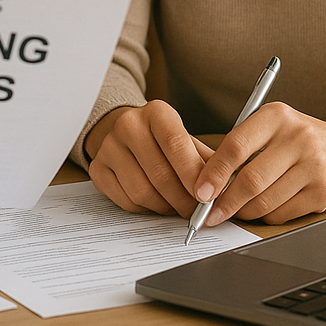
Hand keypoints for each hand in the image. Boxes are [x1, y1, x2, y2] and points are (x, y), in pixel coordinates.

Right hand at [86, 100, 212, 217]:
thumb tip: (227, 189)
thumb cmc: (163, 139)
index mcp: (155, 112)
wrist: (127, 131)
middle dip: (183, 200)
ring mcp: (109, 147)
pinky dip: (146, 210)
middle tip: (197, 212)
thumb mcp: (187, 140)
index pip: (175, 143)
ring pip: (142, 191)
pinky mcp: (98, 169)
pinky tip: (157, 203)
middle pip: (159, 173)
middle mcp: (128, 125)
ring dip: (165, 207)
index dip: (193, 174)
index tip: (207, 196)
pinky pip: (126, 201)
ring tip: (178, 208)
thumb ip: (206, 162)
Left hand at [194, 102, 325, 225]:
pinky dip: (267, 216)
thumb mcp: (272, 128)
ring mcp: (313, 164)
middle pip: (250, 179)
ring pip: (265, 200)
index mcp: (276, 115)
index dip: (214, 172)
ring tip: (236, 211)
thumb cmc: (298, 140)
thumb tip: (209, 181)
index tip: (200, 191)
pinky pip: (283, 213)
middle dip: (225, 202)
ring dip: (244, 212)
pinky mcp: (323, 191)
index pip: (236, 145)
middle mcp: (297, 137)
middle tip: (211, 213)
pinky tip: (264, 209)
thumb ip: (243, 146)